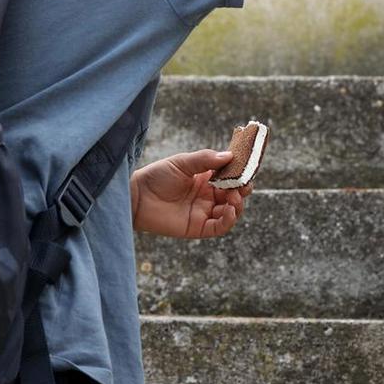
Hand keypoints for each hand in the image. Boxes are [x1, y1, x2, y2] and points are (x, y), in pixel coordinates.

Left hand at [131, 149, 252, 239]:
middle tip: (243, 184)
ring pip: (230, 212)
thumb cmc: (156, 176)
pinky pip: (219, 227)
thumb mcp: (182, 162)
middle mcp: (207, 196)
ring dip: (238, 205)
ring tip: (234, 197)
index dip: (240, 173)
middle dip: (242, 189)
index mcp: (205, 179)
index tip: (246, 167)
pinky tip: (229, 209)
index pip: (229, 177)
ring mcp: (203, 212)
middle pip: (234, 195)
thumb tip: (229, 156)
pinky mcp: (197, 227)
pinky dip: (229, 219)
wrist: (137, 197)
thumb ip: (205, 159)